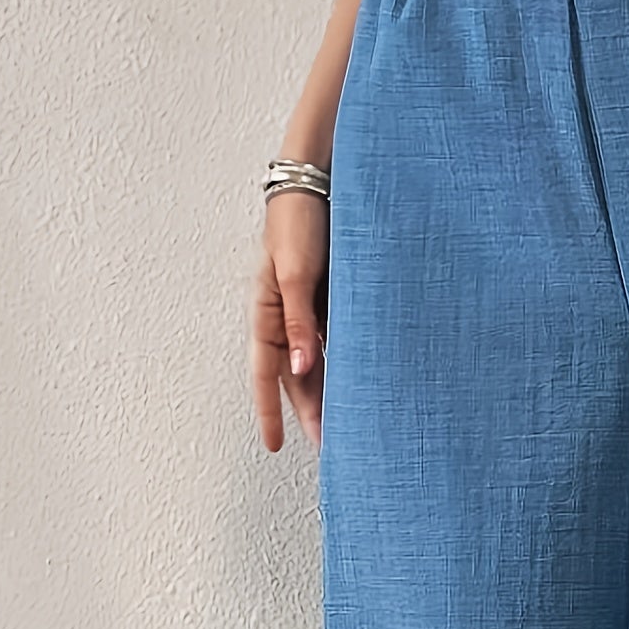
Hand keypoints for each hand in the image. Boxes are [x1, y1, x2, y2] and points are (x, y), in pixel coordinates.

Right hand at [248, 190, 329, 453]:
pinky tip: (364, 385)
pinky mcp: (332, 299)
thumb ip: (299, 321)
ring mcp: (310, 309)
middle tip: (331, 450)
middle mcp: (287, 316)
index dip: (269, 412)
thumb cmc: (299, 218)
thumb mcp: (295, 273)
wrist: (321, 178)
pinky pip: (338, 342)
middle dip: (310, 414)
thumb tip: (300, 369)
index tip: (274, 446)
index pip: (265, 375)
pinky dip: (346, 365)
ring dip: (331, 394)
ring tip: (351, 427)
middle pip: (295, 377)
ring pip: (317, 363)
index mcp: (267, 312)